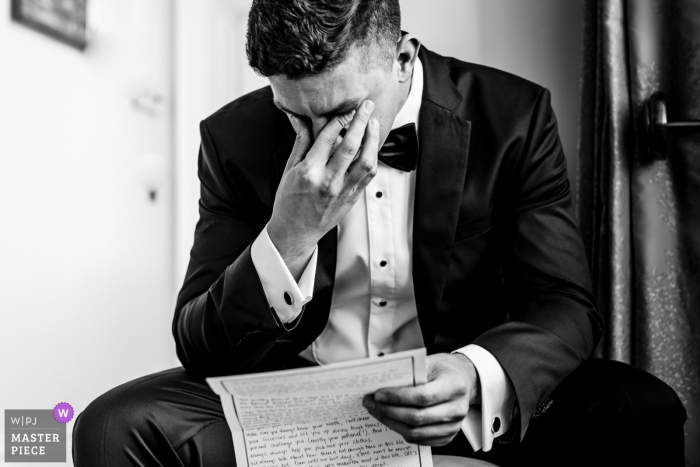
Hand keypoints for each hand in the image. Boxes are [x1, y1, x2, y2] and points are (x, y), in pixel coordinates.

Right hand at [267, 100, 379, 278]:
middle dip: (360, 121)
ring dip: (372, 139)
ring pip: (366, 161)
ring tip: (373, 123)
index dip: (339, 119)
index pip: (327, 138)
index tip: (346, 107)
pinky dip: (372, 157)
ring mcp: (343, 191)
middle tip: (367, 105)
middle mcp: (328, 181)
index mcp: (309, 172)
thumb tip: (300, 118)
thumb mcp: (289, 170)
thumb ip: (301, 143)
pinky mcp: (352, 197)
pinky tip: (371, 145)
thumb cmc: (288, 201)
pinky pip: (368, 175)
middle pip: (350, 145)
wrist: (295, 231)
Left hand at [362, 353, 479, 445]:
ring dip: (391, 422)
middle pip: (417, 418)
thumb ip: (409, 372)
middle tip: (371, 402)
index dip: (398, 397)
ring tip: (376, 411)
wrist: (464, 380)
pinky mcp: (448, 436)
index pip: (423, 396)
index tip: (378, 394)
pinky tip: (390, 419)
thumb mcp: (429, 362)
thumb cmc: (444, 369)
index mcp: (454, 386)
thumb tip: (381, 382)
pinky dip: (401, 430)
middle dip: (388, 410)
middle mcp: (457, 408)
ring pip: (416, 432)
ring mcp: (454, 426)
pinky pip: (420, 440)